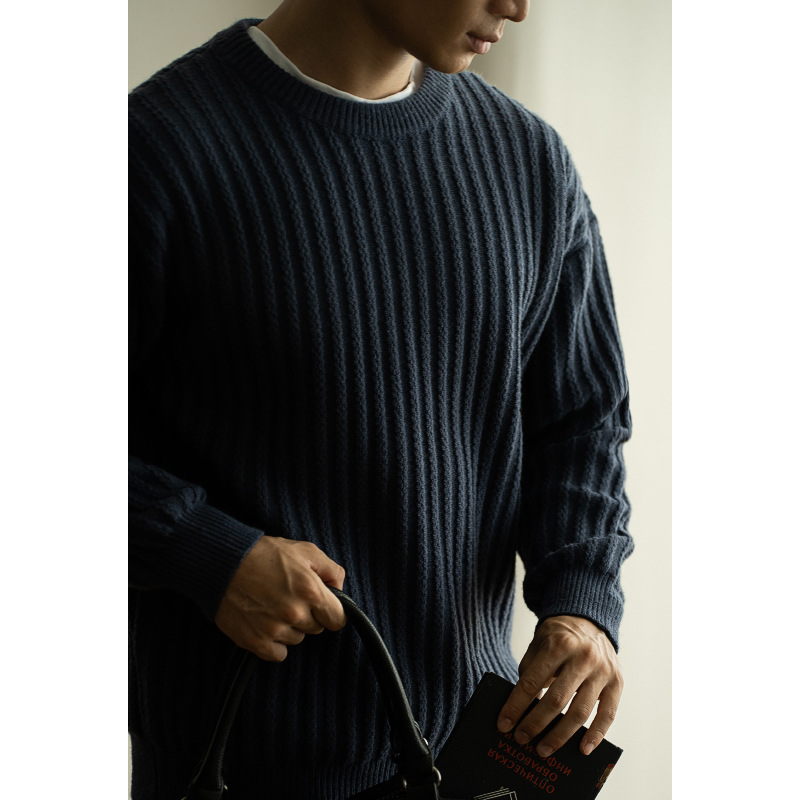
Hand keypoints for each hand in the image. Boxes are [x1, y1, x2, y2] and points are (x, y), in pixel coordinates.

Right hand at [214, 536, 345, 661]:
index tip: (323, 607)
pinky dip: (274, 643)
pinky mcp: (255, 642)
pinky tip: (265, 623)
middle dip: (308, 615)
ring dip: (290, 627)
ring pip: (297, 639)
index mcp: (310, 590)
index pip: (338, 618)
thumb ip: (330, 569)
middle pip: (316, 628)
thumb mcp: (304, 550)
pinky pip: (278, 654)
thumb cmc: (263, 554)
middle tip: (289, 597)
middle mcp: (294, 613)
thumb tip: (340, 588)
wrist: (223, 564)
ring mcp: (274, 629)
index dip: (332, 612)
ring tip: (273, 605)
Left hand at [497, 615, 622, 757]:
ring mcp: (602, 671)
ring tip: (543, 749)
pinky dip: (596, 735)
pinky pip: (608, 714)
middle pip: (556, 700)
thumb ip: (530, 670)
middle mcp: (583, 657)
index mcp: (559, 644)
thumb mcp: (539, 643)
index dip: (516, 706)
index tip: (504, 724)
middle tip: (521, 739)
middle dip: (535, 724)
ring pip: (580, 712)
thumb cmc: (559, 635)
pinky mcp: (617, 682)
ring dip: (560, 736)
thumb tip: (518, 706)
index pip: (532, 682)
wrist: (589, 619)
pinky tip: (583, 749)